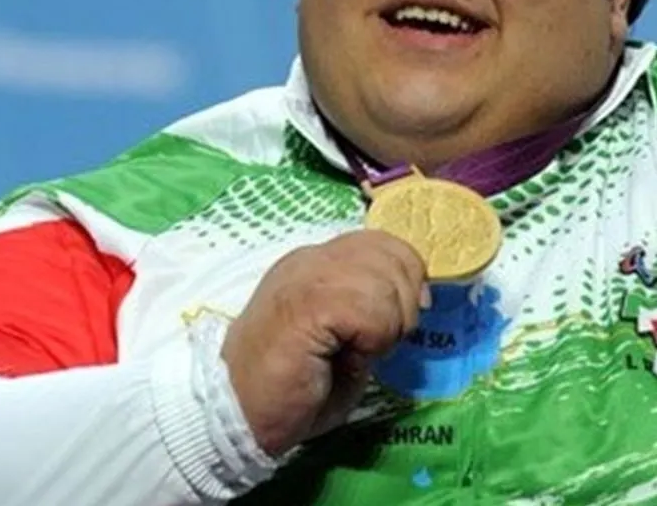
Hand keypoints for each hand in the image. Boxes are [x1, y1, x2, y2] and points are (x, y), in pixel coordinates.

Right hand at [220, 230, 427, 456]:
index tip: (398, 323)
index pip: (384, 242)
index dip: (406, 278)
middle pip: (394, 252)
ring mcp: (307, 275)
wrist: (236, 414)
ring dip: (388, 325)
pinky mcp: (306, 301)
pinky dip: (373, 338)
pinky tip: (348, 357)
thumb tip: (420, 300)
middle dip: (404, 304)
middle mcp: (313, 258)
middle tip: (376, 344)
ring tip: (357, 352)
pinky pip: (370, 307)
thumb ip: (377, 312)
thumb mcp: (347, 343)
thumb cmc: (291, 390)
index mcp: (319, 263)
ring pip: (386, 277)